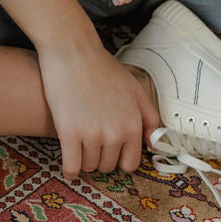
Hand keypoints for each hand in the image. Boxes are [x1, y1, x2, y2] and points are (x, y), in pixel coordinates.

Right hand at [37, 36, 158, 179]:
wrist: (73, 52)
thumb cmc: (102, 68)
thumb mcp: (134, 88)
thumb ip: (148, 116)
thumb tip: (152, 143)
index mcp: (132, 124)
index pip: (130, 163)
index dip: (119, 158)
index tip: (110, 150)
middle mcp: (115, 133)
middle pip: (107, 166)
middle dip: (100, 158)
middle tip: (92, 141)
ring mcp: (91, 134)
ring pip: (88, 166)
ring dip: (84, 160)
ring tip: (80, 144)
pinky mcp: (69, 133)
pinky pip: (71, 167)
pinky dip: (70, 169)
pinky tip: (68, 164)